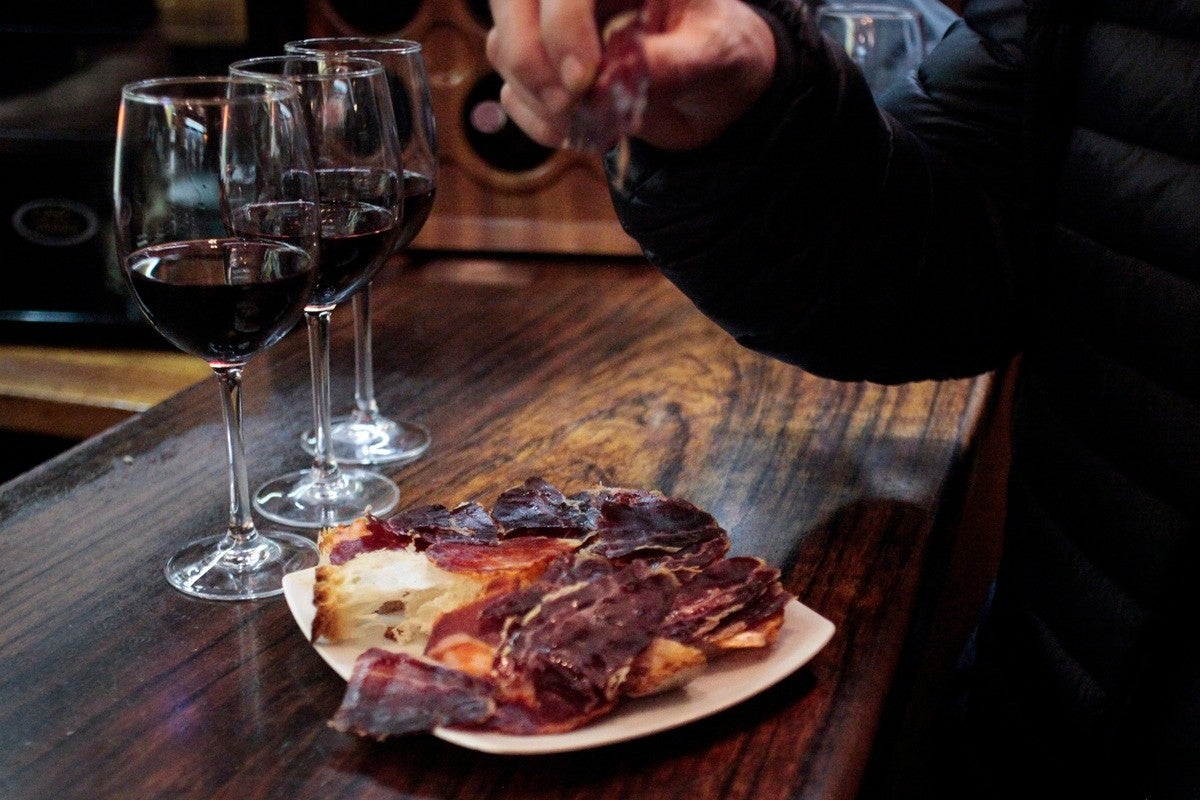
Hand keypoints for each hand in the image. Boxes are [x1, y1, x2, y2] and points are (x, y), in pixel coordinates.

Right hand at [486, 0, 776, 150]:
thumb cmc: (718, 51)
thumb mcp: (714, 54)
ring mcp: (551, 26)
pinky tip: (582, 133)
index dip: (561, 23)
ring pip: (502, 45)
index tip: (584, 78)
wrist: (712, 85)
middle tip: (570, 104)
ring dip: (537, 97)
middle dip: (529, 57)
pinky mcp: (542, 67)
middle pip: (511, 0)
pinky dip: (538, 121)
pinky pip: (512, 91)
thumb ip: (672, 63)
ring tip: (591, 124)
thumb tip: (615, 80)